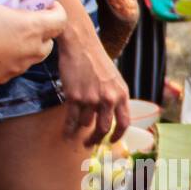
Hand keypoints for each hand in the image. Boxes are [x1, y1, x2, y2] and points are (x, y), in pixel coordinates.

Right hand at [0, 0, 66, 92]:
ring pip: (31, 53)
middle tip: (19, 13)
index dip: (55, 7)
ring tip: (1, 27)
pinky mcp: (1, 79)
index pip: (61, 20)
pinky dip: (8, 53)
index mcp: (30, 28)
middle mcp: (29, 51)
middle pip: (48, 39)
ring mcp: (16, 68)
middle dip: (40, 24)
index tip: (42, 0)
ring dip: (24, 40)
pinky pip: (13, 64)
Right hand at [57, 22, 130, 145]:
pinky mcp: (75, 96)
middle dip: (96, 139)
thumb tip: (114, 116)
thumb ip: (116, 97)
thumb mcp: (115, 79)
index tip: (111, 141)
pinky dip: (68, 129)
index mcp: (122, 95)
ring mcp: (91, 98)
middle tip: (90, 144)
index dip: (118, 136)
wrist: (80, 44)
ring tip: (75, 133)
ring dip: (80, 130)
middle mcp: (108, 99)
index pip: (124, 123)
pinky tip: (66, 134)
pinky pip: (72, 119)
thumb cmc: (97, 60)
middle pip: (103, 128)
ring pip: (85, 123)